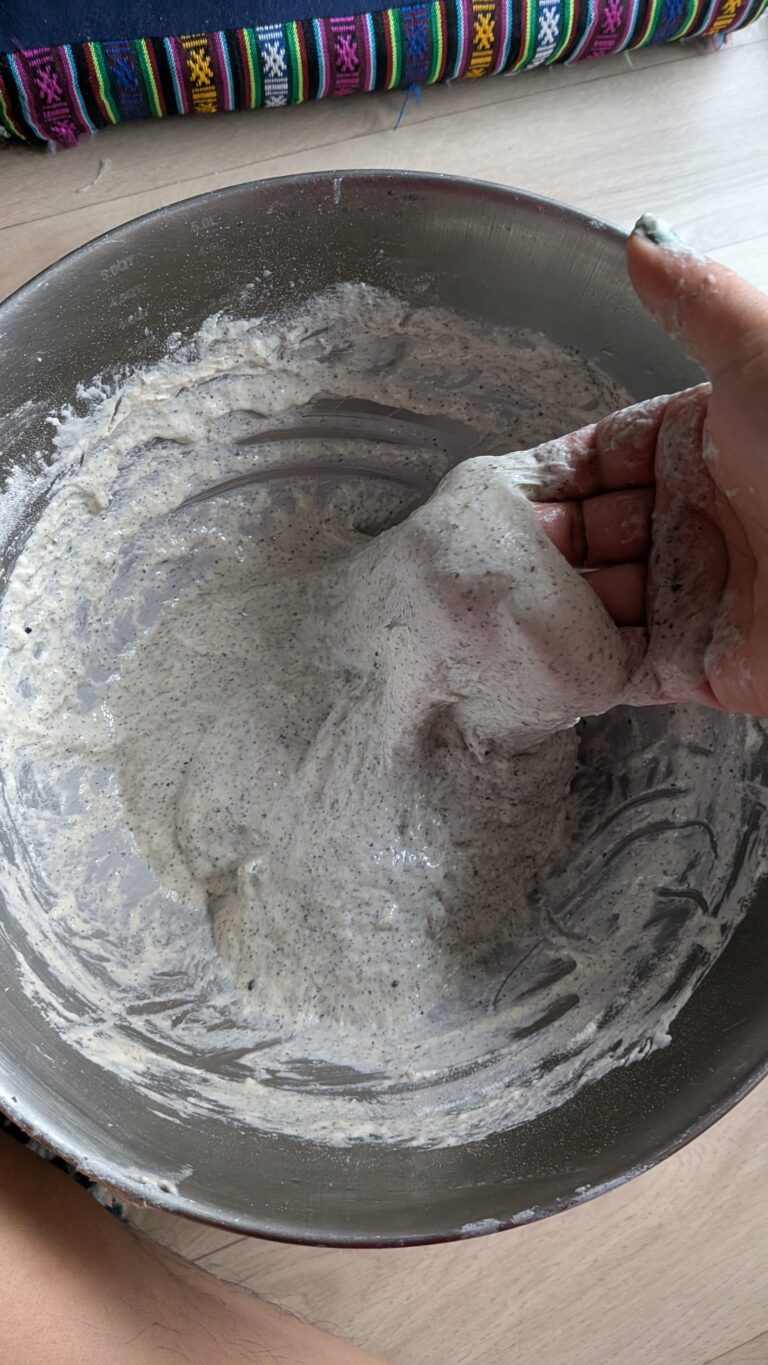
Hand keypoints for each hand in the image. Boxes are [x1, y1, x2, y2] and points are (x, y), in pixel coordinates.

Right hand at [533, 224, 767, 714]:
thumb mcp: (763, 356)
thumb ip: (696, 303)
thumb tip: (641, 240)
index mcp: (707, 447)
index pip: (603, 455)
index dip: (551, 470)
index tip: (500, 486)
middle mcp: (699, 520)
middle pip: (590, 530)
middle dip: (538, 539)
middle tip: (490, 547)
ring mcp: (696, 594)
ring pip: (595, 598)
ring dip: (546, 601)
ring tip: (495, 601)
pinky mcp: (701, 664)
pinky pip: (619, 665)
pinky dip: (573, 661)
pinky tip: (531, 648)